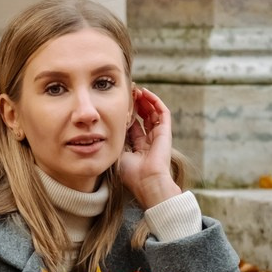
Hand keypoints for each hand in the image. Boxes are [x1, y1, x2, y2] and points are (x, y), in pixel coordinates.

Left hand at [117, 86, 179, 208]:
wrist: (148, 182)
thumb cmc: (131, 174)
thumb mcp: (117, 154)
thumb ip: (115, 140)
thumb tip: (105, 127)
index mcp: (137, 148)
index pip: (133, 126)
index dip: (127, 114)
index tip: (118, 104)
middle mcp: (149, 141)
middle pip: (143, 117)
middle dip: (136, 104)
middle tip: (128, 93)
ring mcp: (158, 136)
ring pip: (153, 113)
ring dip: (145, 100)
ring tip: (136, 90)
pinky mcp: (165, 132)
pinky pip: (163, 112)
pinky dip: (155, 101)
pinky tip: (146, 93)